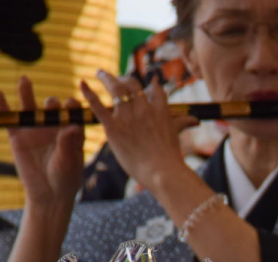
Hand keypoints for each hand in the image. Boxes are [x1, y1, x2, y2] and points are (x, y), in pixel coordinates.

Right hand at [0, 76, 84, 208]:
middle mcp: (53, 126)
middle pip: (51, 107)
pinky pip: (10, 118)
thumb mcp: (69, 161)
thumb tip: (73, 125)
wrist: (48, 194)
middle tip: (52, 105)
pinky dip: (2, 105)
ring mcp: (35, 129)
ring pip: (30, 107)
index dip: (72, 106)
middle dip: (52, 103)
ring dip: (27, 92)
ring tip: (25, 80)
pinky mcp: (18, 136)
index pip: (72, 112)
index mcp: (71, 130)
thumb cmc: (65, 179)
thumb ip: (68, 143)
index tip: (71, 104)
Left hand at [80, 71, 196, 193]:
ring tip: (100, 73)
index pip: (153, 89)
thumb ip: (182, 123)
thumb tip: (195, 119)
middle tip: (117, 79)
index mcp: (160, 109)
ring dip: (107, 78)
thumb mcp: (176, 135)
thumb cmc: (172, 157)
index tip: (145, 83)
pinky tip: (82, 83)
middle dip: (124, 79)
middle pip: (132, 85)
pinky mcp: (114, 127)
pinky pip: (98, 106)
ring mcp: (128, 117)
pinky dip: (89, 93)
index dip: (148, 85)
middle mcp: (144, 108)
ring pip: (115, 88)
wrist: (163, 171)